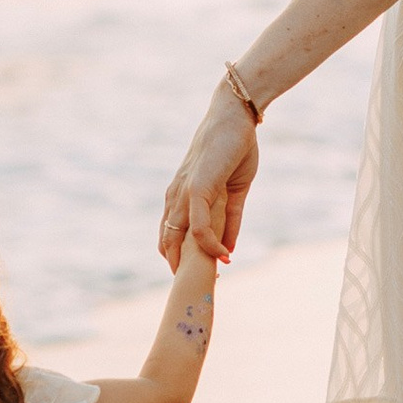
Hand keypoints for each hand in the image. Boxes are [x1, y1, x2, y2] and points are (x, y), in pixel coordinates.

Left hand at [158, 92, 257, 268]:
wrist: (234, 118)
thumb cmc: (233, 149)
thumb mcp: (233, 192)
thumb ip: (230, 219)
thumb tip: (229, 247)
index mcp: (179, 197)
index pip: (171, 238)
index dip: (182, 260)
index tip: (201, 274)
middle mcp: (175, 198)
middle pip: (168, 244)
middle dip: (184, 268)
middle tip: (205, 284)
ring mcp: (183, 194)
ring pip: (178, 240)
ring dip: (195, 262)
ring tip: (213, 277)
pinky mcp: (196, 190)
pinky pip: (198, 228)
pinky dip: (210, 245)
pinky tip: (224, 255)